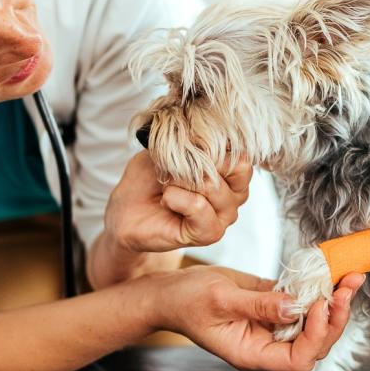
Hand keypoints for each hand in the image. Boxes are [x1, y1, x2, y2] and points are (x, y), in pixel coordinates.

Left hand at [104, 151, 250, 252]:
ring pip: (216, 188)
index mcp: (230, 172)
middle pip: (237, 169)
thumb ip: (188, 142)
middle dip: (201, 162)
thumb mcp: (164, 149)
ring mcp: (225, 216)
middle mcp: (234, 194)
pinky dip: (178, 199)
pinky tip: (167, 200)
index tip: (187, 148)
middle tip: (174, 169)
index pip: (241, 155)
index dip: (213, 147)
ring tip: (166, 186)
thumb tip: (202, 137)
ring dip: (183, 181)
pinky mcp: (209, 233)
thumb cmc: (148, 180)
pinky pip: (200, 208)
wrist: (127, 212)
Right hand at [152, 266, 363, 370]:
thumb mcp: (221, 299)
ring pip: (314, 324)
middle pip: (315, 344)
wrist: (170, 292)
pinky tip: (331, 273)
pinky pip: (303, 303)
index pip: (298, 359)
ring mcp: (272, 327)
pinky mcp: (273, 307)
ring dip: (334, 302)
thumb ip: (259, 304)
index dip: (316, 336)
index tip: (320, 306)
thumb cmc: (187, 300)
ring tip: (349, 278)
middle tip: (347, 287)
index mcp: (253, 354)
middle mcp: (267, 346)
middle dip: (335, 317)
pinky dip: (319, 290)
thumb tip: (297, 306)